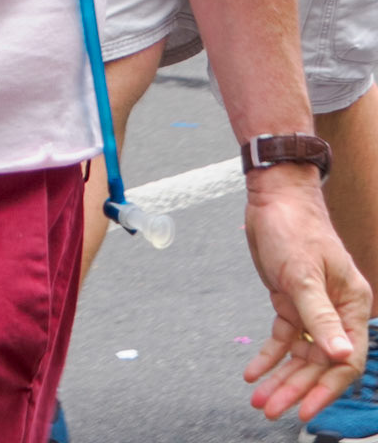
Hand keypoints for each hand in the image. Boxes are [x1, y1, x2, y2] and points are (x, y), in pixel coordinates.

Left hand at [242, 170, 368, 421]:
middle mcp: (337, 311)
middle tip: (271, 409)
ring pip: (300, 355)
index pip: (345, 360)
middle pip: (320, 363)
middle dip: (296, 388)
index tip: (304, 410)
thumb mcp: (304, 274)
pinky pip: (282, 337)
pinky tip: (253, 373)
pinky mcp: (291, 301)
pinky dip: (269, 356)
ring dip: (281, 377)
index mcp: (352, 306)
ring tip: (259, 399)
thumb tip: (342, 356)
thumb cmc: (294, 226)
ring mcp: (313, 308)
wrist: (273, 195)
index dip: (326, 389)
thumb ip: (321, 318)